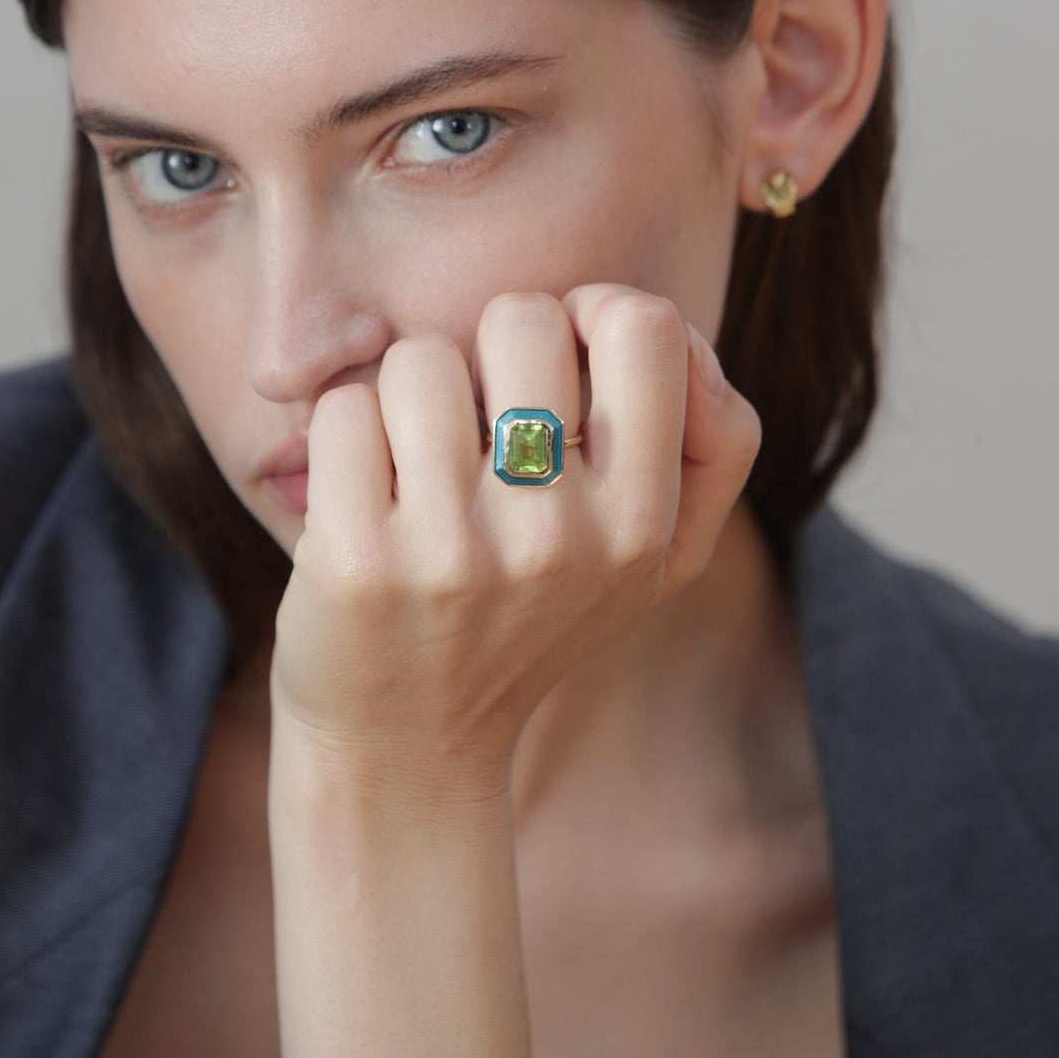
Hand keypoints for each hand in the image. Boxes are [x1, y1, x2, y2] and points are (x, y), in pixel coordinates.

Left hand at [266, 284, 762, 796]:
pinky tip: (363, 495)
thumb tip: (687, 345)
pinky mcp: (356, 563)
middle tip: (476, 416)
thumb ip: (715, 441)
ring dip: (406, 392)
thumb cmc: (532, 616)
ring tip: (415, 462)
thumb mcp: (659, 556)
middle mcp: (557, 539)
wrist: (406, 746)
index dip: (591, 311)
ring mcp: (453, 552)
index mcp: (642, 524)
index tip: (560, 359)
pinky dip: (345, 433)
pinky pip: (343, 409)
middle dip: (486, 347)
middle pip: (523, 319)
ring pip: (420, 358)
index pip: (645, 325)